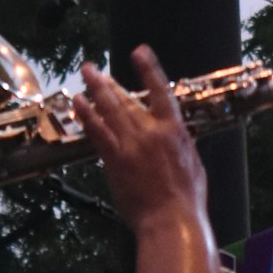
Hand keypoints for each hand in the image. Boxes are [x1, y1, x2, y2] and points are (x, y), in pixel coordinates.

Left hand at [71, 49, 207, 235]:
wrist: (171, 220)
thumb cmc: (187, 199)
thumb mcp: (194, 165)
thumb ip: (183, 146)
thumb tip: (177, 136)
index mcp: (174, 131)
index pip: (161, 91)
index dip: (149, 69)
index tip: (139, 51)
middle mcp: (151, 132)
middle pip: (127, 99)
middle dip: (109, 81)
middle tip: (94, 68)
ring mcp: (131, 145)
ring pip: (110, 110)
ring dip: (95, 89)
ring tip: (85, 74)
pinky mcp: (115, 160)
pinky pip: (98, 132)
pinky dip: (87, 115)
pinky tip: (78, 102)